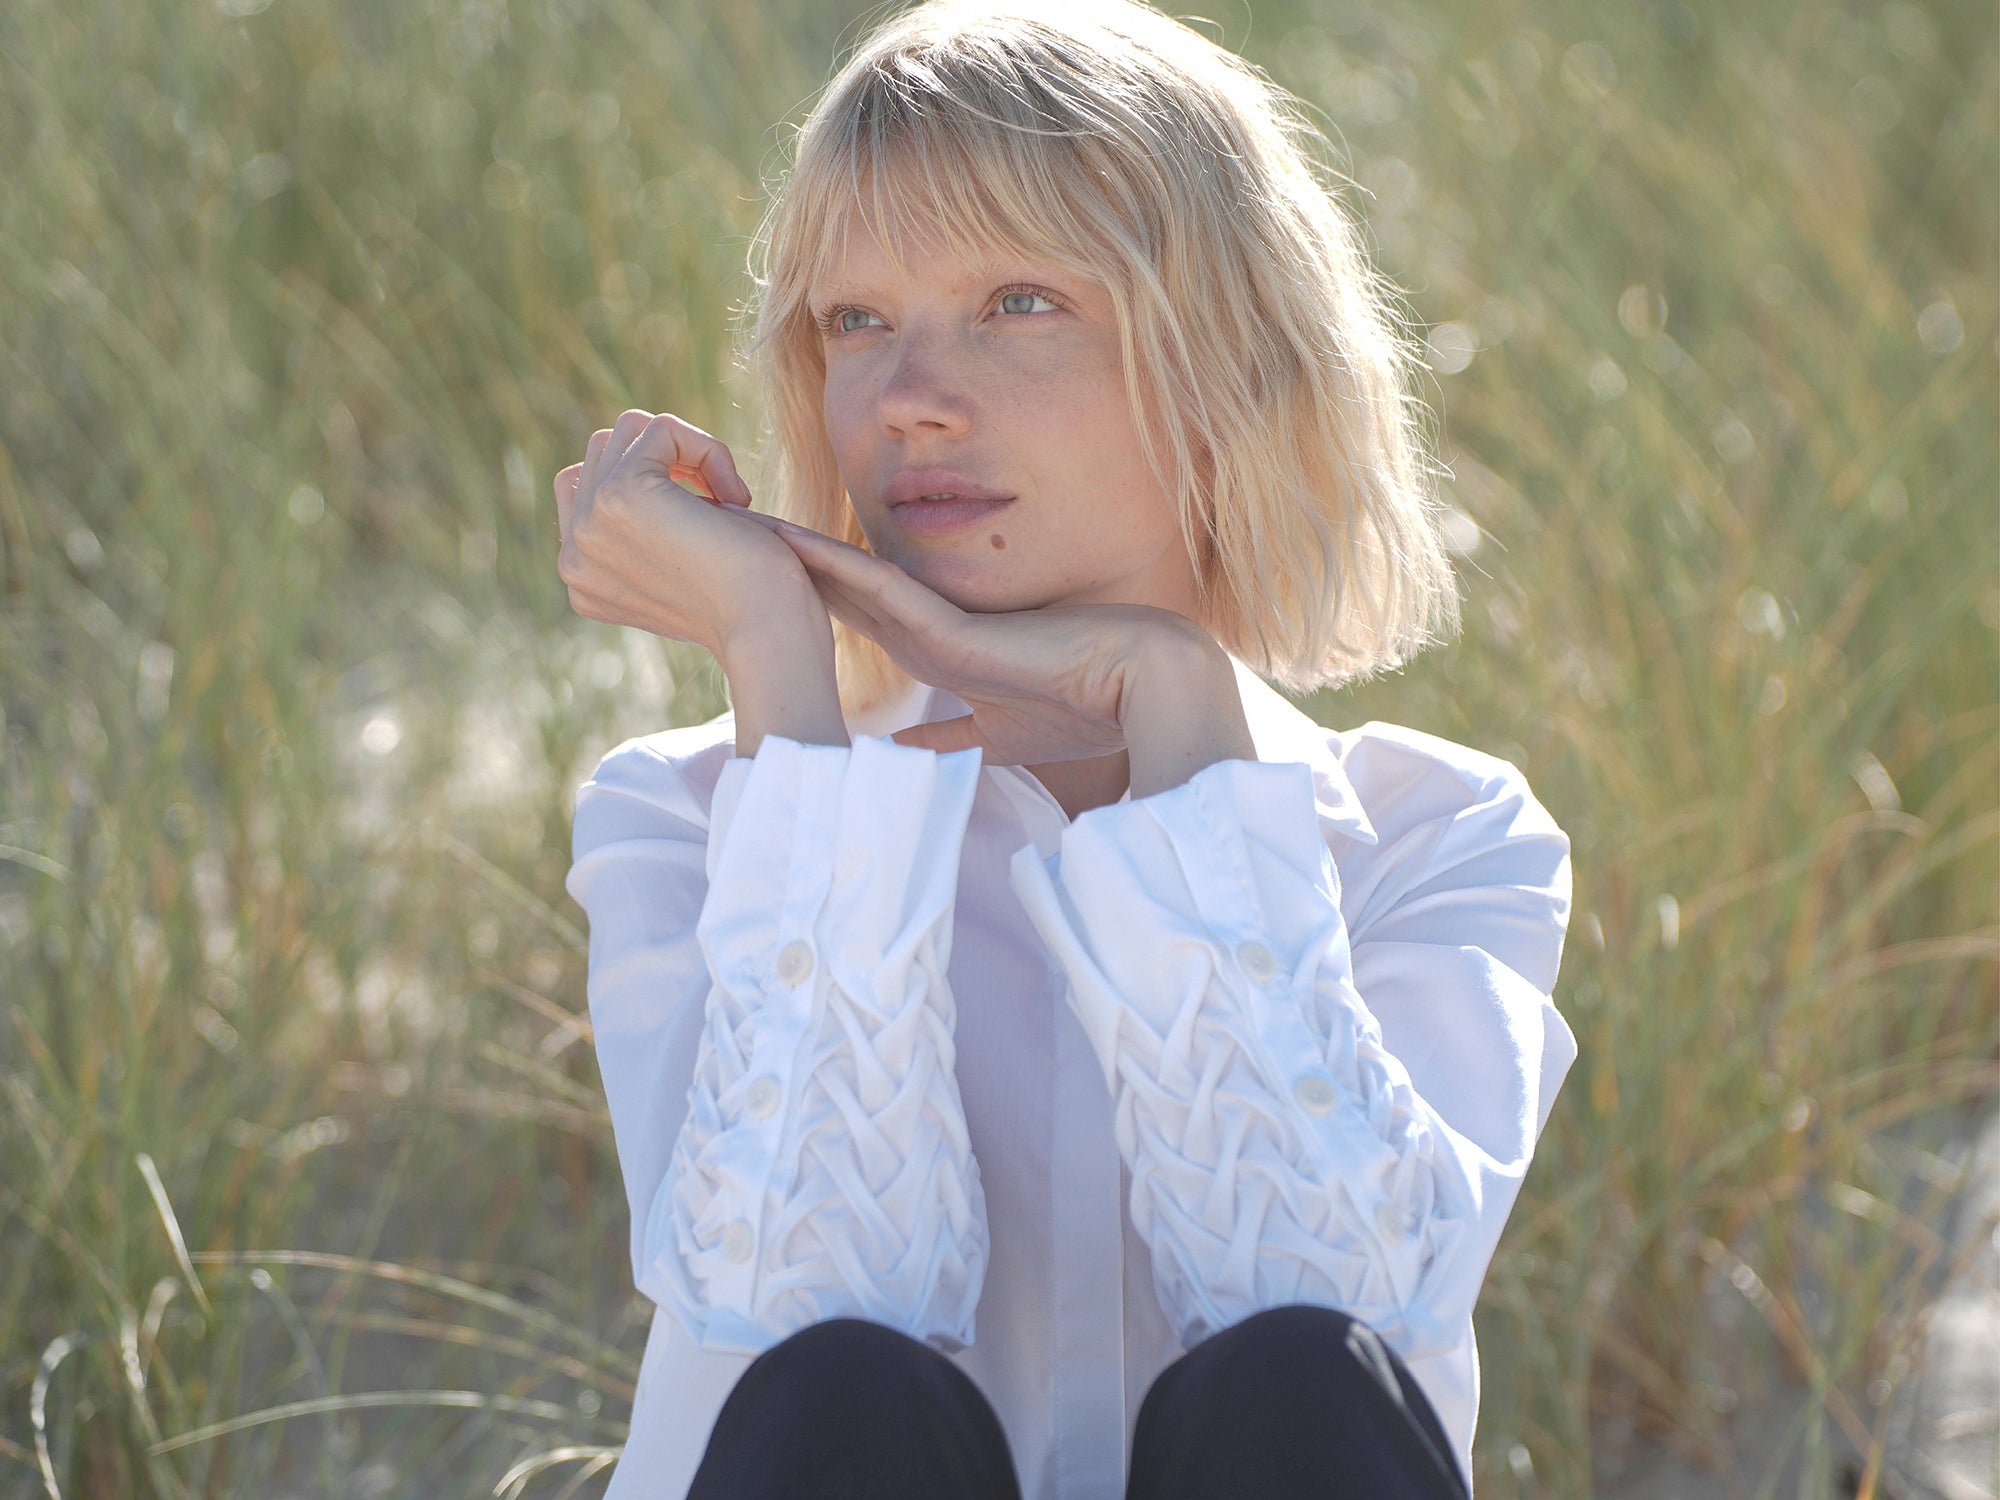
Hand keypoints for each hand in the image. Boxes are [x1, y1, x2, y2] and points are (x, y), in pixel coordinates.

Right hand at [553, 409, 820, 658]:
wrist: (769, 630)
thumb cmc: (747, 601)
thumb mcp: (682, 567)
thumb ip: (642, 529)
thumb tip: (638, 452)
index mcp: (579, 577)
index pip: (584, 486)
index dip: (649, 481)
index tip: (703, 518)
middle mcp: (572, 555)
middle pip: (604, 451)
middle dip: (669, 460)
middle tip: (723, 503)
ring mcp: (589, 524)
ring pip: (628, 431)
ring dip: (690, 452)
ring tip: (730, 498)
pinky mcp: (622, 493)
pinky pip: (662, 428)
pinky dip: (710, 450)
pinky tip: (738, 499)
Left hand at [765, 519, 1216, 765]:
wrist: (1138, 684)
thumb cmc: (1083, 710)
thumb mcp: (995, 739)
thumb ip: (946, 741)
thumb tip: (900, 756)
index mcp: (938, 654)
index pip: (858, 624)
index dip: (810, 607)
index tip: (759, 596)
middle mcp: (928, 628)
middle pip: (837, 592)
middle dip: (784, 572)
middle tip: (723, 543)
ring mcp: (935, 618)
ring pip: (843, 579)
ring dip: (790, 556)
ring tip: (732, 529)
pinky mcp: (946, 621)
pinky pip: (872, 585)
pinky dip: (826, 565)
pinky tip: (783, 544)